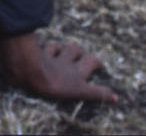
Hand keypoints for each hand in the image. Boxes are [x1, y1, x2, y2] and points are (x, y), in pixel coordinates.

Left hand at [0, 33, 117, 103]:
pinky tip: (40, 47)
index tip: (99, 65)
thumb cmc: (55, 83)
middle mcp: (65, 62)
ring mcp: (49, 57)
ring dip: (60, 48)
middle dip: (79, 52)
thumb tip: (116, 97)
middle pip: (74, 51)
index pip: (91, 62)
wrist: (29, 69)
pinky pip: (40, 47)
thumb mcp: (79, 91)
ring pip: (57, 47)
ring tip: (61, 50)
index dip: (96, 63)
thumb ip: (97, 93)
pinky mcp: (35, 55)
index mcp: (76, 72)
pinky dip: (42, 47)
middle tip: (81, 55)